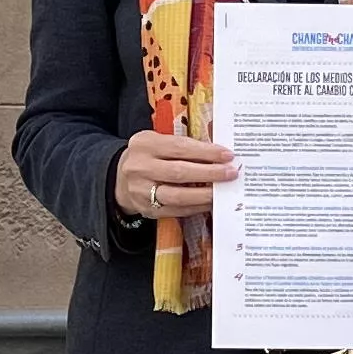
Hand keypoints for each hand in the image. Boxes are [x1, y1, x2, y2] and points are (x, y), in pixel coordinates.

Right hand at [114, 129, 234, 221]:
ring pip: (177, 195)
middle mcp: (140, 167)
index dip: (206, 152)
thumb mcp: (158, 142)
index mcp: (144, 144)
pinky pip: (176, 211)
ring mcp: (141, 191)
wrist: (120, 178)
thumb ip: (183, 147)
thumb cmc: (149, 156)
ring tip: (222, 191)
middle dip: (209, 173)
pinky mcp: (147, 209)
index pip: (180, 147)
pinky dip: (196, 207)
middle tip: (231, 173)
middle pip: (179, 172)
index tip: (228, 155)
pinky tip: (210, 202)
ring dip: (204, 194)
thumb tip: (219, 155)